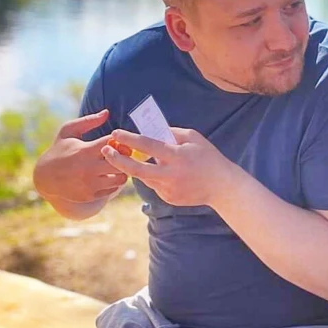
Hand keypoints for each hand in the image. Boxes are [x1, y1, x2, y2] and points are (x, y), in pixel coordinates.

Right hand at [33, 110, 128, 202]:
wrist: (45, 178)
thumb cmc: (60, 150)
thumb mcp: (68, 131)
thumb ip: (88, 121)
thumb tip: (107, 112)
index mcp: (85, 150)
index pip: (113, 143)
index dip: (119, 140)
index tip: (115, 140)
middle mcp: (89, 168)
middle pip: (121, 162)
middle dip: (124, 156)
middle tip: (122, 154)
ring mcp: (90, 184)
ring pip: (121, 178)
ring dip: (122, 171)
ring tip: (117, 165)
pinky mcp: (91, 195)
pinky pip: (114, 189)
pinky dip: (115, 182)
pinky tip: (110, 175)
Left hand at [101, 127, 241, 207]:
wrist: (221, 186)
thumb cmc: (208, 157)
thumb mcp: (193, 138)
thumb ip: (171, 133)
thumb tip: (150, 129)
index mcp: (177, 156)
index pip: (148, 146)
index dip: (130, 139)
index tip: (116, 132)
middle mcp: (170, 175)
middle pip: (136, 169)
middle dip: (117, 159)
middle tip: (105, 151)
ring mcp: (168, 189)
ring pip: (145, 176)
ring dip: (140, 167)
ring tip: (147, 159)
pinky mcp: (168, 198)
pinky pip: (155, 185)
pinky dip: (156, 177)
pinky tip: (170, 174)